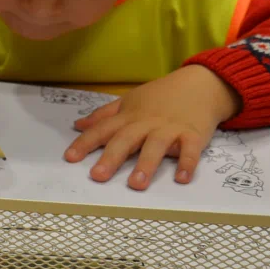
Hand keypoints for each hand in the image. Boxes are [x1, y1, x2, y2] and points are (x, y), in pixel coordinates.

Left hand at [64, 65, 241, 189]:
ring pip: (155, 146)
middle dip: (111, 158)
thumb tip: (77, 125)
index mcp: (128, 116)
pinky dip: (187, 163)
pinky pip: (189, 150)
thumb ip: (103, 115)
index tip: (69, 157)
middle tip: (97, 176)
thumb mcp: (129, 101)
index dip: (85, 142)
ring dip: (145, 164)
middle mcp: (146, 122)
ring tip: (136, 184)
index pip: (102, 129)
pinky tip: (181, 178)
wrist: (200, 85)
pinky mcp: (192, 134)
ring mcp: (169, 128)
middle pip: (125, 140)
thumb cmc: (161, 96)